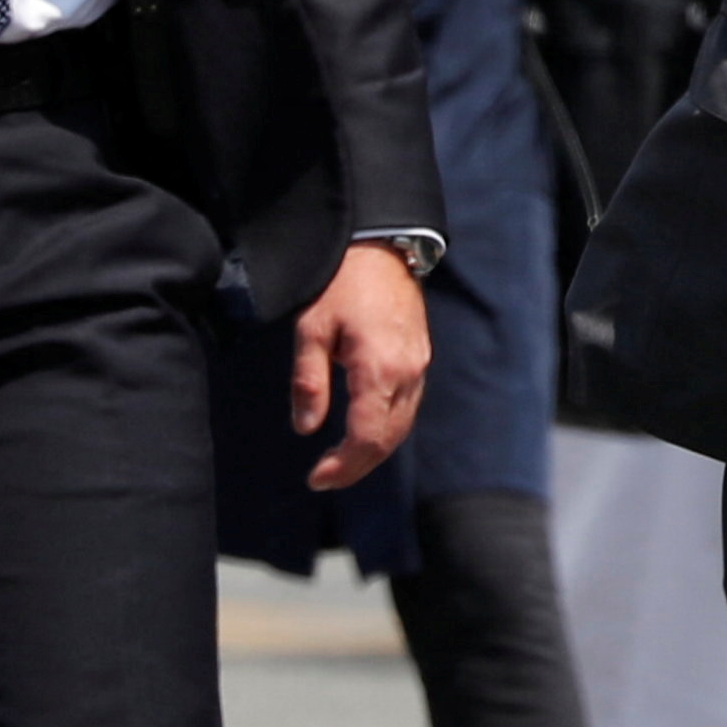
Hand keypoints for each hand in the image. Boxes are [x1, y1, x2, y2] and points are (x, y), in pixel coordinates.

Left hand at [292, 244, 433, 491]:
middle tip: (324, 477)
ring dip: (373, 452)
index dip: (343, 466)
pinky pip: (406, 409)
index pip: (367, 437)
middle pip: (388, 441)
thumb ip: (309, 381)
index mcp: (379, 370)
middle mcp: (407, 375)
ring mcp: (418, 368)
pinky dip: (386, 430)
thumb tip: (305, 428)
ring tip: (341, 462)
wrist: (381, 247)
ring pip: (401, 428)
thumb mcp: (311, 329)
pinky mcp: (420, 360)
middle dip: (357, 466)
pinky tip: (362, 432)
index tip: (316, 478)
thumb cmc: (341, 284)